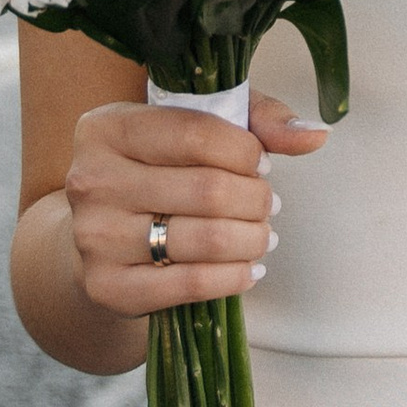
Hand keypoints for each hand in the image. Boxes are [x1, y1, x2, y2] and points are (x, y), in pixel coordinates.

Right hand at [66, 92, 326, 321]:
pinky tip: (247, 268)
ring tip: (261, 236)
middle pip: (208, 189)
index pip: (197, 134)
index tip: (261, 165)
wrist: (103, 238)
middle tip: (267, 205)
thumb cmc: (159, 172)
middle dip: (256, 200)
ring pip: (206, 238)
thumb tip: (316, 135)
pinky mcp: (106, 286)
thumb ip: (258, 120)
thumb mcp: (199, 128)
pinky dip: (234, 277)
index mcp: (106, 128)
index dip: (246, 152)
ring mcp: (94, 236)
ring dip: (252, 239)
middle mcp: (90, 179)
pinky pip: (191, 283)